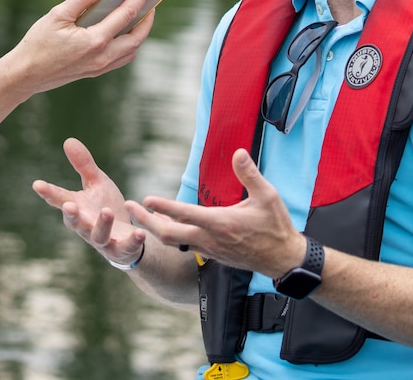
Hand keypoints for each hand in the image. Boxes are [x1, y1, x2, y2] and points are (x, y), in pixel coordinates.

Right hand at [4, 0, 157, 97]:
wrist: (25, 75)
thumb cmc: (38, 44)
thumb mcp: (57, 15)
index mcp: (94, 41)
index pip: (126, 14)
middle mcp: (102, 57)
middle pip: (137, 37)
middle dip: (148, 18)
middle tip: (151, 0)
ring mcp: (100, 67)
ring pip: (132, 51)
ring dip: (140, 33)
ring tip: (141, 15)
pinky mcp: (95, 72)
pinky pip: (122, 58)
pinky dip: (129, 45)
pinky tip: (124, 32)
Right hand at [32, 137, 145, 265]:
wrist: (127, 236)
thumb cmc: (106, 207)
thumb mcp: (96, 183)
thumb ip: (83, 166)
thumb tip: (68, 140)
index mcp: (77, 208)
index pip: (59, 199)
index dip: (48, 192)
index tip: (37, 184)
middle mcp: (85, 226)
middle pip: (75, 223)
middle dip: (71, 215)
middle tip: (68, 205)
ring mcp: (103, 240)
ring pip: (98, 236)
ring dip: (102, 225)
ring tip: (107, 212)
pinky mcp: (121, 250)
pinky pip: (126, 247)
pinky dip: (132, 241)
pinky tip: (140, 233)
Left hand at [126, 148, 306, 278]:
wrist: (283, 259)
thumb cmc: (276, 226)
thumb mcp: (268, 196)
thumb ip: (250, 174)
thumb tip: (238, 152)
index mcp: (221, 223)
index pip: (185, 214)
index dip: (163, 206)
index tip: (146, 198)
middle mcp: (210, 238)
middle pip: (168, 234)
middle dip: (146, 221)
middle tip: (129, 207)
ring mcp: (208, 249)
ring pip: (173, 242)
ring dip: (153, 229)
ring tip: (139, 215)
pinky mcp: (211, 254)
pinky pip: (183, 245)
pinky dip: (168, 236)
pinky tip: (161, 226)